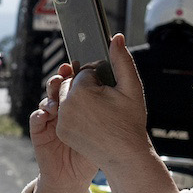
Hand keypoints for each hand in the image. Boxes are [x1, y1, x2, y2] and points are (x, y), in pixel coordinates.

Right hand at [27, 64, 98, 192]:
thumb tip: (117, 81)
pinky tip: (49, 112)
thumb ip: (110, 108)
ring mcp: (50, 120)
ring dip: (50, 92)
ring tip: (58, 91)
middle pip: (58, 88)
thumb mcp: (108, 127)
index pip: (74, 84)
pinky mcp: (39, 132)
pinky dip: (41, 113)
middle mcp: (64, 110)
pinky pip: (36, 118)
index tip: (79, 65)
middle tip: (66, 72)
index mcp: (80, 106)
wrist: (75, 178)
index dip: (75, 74)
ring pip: (47, 99)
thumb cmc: (94, 153)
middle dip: (61, 79)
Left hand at [50, 34, 151, 176]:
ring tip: (97, 111)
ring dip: (78, 100)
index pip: (85, 73)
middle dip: (85, 88)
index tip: (110, 91)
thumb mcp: (131, 88)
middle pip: (71, 84)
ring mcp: (61, 120)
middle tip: (103, 102)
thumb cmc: (130, 122)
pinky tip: (90, 121)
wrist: (125, 155)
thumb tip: (117, 37)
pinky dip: (73, 114)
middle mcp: (66, 104)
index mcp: (81, 91)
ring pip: (66, 98)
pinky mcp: (60, 131)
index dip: (99, 79)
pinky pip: (64, 114)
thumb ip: (122, 60)